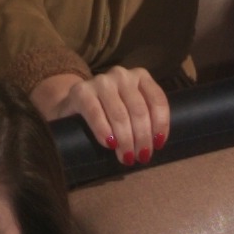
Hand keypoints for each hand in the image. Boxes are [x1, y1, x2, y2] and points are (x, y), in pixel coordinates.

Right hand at [37, 63, 174, 166]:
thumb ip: (144, 118)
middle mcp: (122, 75)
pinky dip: (104, 131)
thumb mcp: (130, 109)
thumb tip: (156, 144)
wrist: (72, 104)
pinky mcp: (81, 90)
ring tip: (127, 157)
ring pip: (120, 114)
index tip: (159, 144)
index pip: (157, 100)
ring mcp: (101, 81)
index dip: (161, 125)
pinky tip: (110, 145)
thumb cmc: (108, 111)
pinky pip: (95, 113)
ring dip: (126, 140)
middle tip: (141, 157)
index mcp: (140, 76)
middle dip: (142, 138)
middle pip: (139, 110)